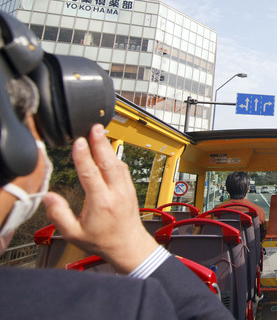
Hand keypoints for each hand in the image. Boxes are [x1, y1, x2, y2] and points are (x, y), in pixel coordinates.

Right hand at [43, 124, 158, 273]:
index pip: (91, 174)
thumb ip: (59, 216)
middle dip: (100, 143)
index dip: (84, 157)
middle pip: (108, 163)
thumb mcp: (74, 234)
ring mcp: (125, 189)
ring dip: (108, 147)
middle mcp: (116, 193)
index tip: (79, 142)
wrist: (128, 246)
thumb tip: (48, 197)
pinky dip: (115, 156)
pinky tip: (108, 149)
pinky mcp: (130, 188)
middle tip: (94, 127)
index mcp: (101, 202)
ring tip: (99, 133)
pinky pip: (123, 168)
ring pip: (117, 163)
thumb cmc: (102, 241)